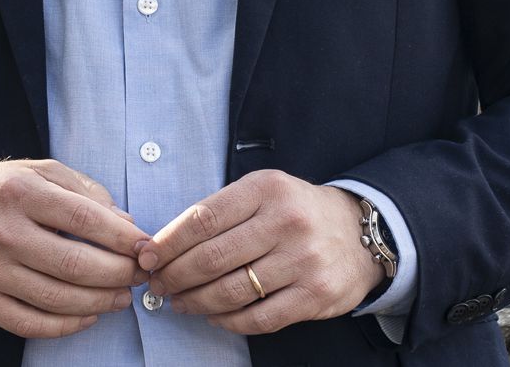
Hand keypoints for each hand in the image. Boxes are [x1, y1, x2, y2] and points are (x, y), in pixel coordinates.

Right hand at [0, 159, 147, 338]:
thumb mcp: (37, 172)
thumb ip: (84, 192)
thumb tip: (125, 224)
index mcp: (21, 191)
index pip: (84, 219)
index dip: (123, 238)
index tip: (145, 247)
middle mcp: (2, 231)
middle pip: (75, 263)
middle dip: (117, 274)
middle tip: (138, 275)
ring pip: (56, 298)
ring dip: (99, 302)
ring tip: (121, 297)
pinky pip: (29, 323)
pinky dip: (65, 326)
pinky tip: (88, 316)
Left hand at [139, 170, 384, 335]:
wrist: (361, 234)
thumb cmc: (298, 212)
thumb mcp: (265, 192)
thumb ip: (219, 213)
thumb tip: (161, 247)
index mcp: (268, 189)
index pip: (203, 218)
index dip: (167, 243)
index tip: (147, 258)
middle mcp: (287, 221)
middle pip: (211, 258)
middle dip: (174, 276)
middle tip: (159, 285)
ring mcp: (304, 260)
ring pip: (230, 292)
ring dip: (195, 302)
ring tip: (181, 302)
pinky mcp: (315, 295)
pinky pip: (257, 318)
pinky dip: (227, 321)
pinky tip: (215, 315)